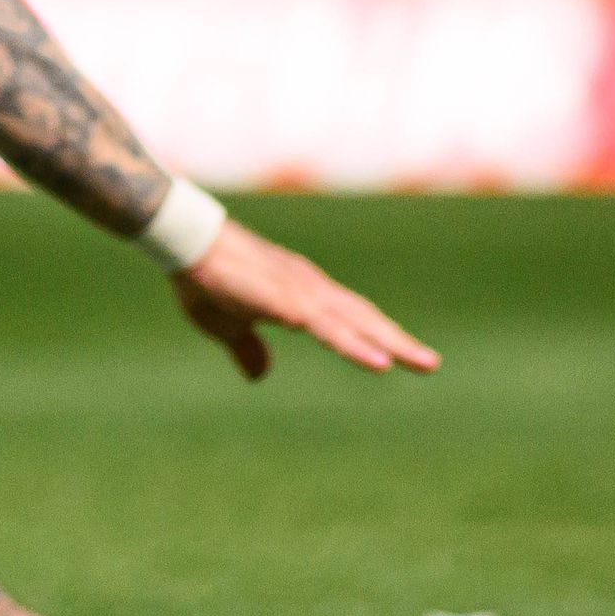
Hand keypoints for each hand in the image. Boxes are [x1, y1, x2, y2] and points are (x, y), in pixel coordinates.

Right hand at [172, 221, 439, 380]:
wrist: (183, 239)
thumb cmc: (204, 276)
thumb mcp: (227, 324)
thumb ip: (248, 348)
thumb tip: (260, 376)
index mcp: (300, 294)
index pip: (350, 318)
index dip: (378, 337)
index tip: (409, 357)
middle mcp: (307, 288)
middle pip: (361, 318)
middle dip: (396, 341)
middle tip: (431, 364)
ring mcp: (295, 290)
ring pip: (346, 321)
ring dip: (378, 342)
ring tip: (406, 364)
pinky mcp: (279, 297)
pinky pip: (319, 324)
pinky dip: (344, 340)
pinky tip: (372, 358)